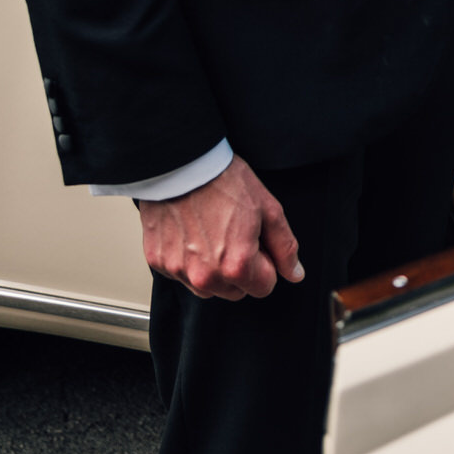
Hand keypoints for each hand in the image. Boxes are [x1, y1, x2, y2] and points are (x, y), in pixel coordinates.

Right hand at [139, 154, 303, 300]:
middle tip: (234, 234)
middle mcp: (205, 277)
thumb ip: (284, 247)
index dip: (265, 263)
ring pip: (207, 287)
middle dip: (240, 270)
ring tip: (211, 232)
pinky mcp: (158, 262)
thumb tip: (295, 273)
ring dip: (213, 269)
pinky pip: (180, 273)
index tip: (256, 242)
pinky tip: (190, 232)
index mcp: (236, 266)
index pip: (264, 287)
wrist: (181, 163)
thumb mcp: (267, 208)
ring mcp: (178, 271)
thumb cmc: (223, 181)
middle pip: (235, 291)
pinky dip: (188, 259)